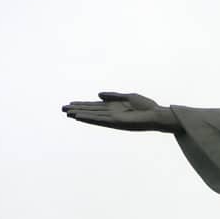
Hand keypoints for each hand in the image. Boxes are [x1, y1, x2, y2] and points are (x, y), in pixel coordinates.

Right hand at [62, 92, 177, 131]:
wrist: (157, 114)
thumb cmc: (146, 106)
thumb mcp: (128, 97)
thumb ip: (113, 96)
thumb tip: (98, 95)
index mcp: (114, 107)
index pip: (95, 106)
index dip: (83, 105)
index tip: (71, 104)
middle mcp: (111, 114)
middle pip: (91, 111)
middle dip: (77, 109)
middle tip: (62, 109)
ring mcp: (113, 119)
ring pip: (92, 116)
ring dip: (80, 114)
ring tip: (67, 113)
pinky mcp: (116, 123)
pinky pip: (99, 120)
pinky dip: (89, 118)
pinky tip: (80, 116)